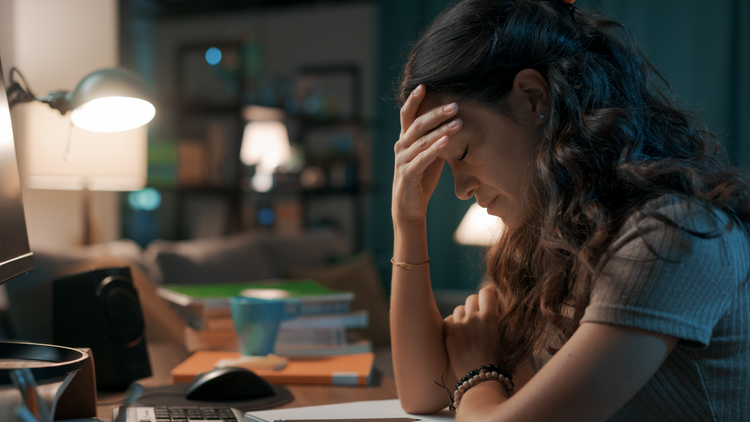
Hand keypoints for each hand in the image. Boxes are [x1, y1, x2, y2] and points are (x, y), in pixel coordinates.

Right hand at [392, 85, 462, 224]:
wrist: (409, 206)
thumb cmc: (422, 178)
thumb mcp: (430, 154)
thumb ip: (436, 139)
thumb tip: (456, 120)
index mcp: (405, 139)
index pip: (407, 115)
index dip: (413, 100)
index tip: (424, 85)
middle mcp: (401, 147)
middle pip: (417, 124)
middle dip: (436, 113)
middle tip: (455, 105)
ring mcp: (402, 160)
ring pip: (421, 141)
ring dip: (441, 131)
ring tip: (458, 122)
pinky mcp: (407, 174)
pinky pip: (421, 159)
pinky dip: (434, 150)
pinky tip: (446, 142)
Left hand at [444, 285, 503, 379]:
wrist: (480, 379)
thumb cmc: (496, 359)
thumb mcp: (503, 335)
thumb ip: (498, 318)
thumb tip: (495, 301)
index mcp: (490, 317)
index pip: (486, 292)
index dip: (487, 293)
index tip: (488, 296)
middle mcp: (474, 318)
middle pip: (471, 298)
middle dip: (475, 305)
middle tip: (478, 315)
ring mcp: (459, 325)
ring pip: (459, 309)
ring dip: (463, 315)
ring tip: (469, 329)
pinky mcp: (448, 333)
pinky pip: (449, 320)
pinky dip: (453, 325)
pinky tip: (459, 336)